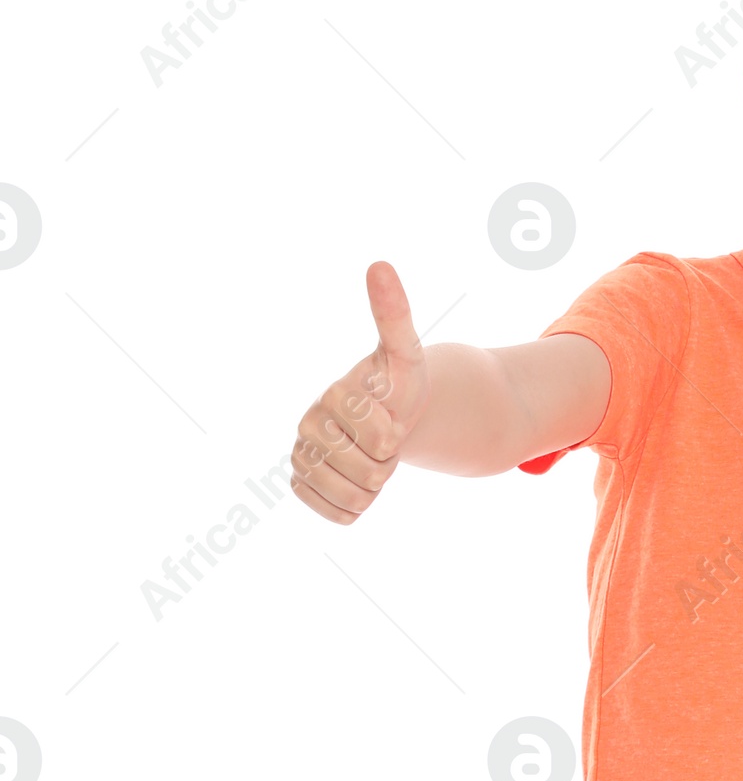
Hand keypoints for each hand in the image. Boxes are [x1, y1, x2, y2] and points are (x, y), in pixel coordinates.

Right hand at [290, 262, 429, 523]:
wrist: (387, 418)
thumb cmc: (396, 386)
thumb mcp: (404, 352)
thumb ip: (393, 315)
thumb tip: (379, 265)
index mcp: (330, 398)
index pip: (379, 436)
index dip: (395, 434)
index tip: (390, 417)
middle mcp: (306, 427)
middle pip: (367, 473)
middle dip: (387, 462)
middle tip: (381, 441)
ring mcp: (301, 458)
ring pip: (354, 498)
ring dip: (374, 487)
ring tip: (370, 458)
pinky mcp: (302, 487)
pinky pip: (340, 516)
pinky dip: (357, 507)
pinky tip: (355, 482)